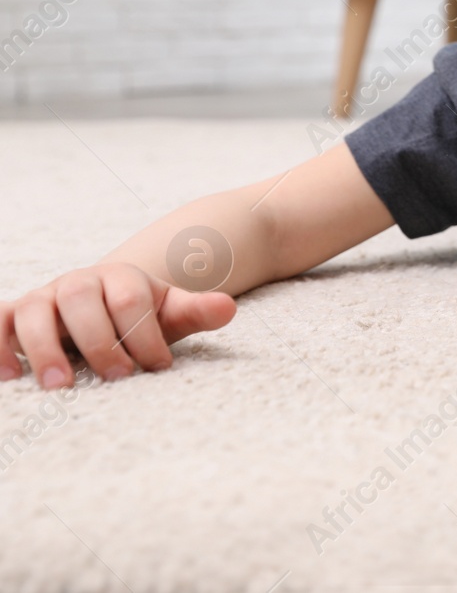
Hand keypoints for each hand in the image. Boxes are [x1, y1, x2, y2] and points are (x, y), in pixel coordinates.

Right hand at [1, 262, 236, 388]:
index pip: (131, 300)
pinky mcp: (15, 316)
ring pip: (34, 311)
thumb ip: (197, 310)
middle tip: (117, 378)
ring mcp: (44, 298)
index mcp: (121, 278)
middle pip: (81, 300)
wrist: (104, 309)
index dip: (146, 334)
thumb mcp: (170, 314)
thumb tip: (227, 308)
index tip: (159, 367)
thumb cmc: (139, 319)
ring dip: (43, 348)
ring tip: (60, 386)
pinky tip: (9, 377)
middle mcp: (78, 282)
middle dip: (99, 339)